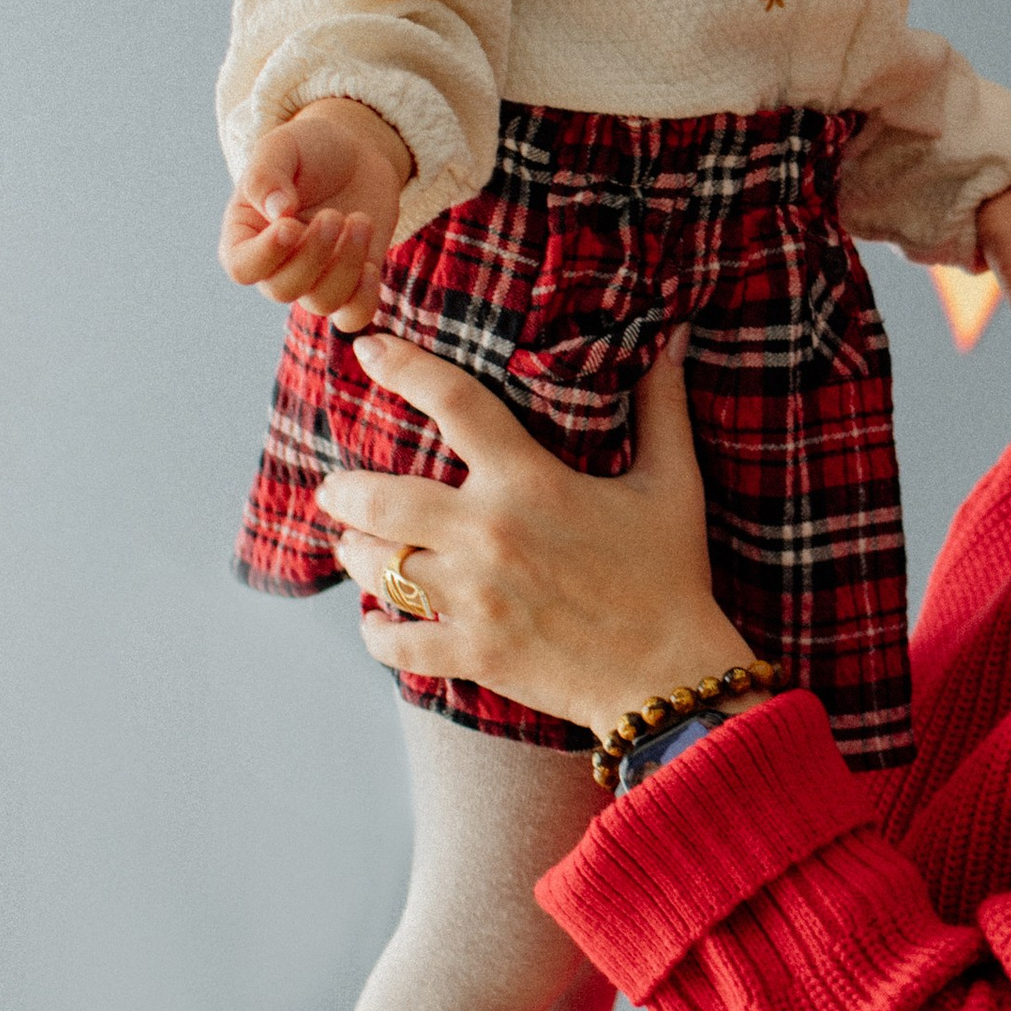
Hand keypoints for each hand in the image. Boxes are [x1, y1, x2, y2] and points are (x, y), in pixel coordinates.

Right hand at [221, 99, 412, 333]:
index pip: (241, 267)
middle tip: (335, 215)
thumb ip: (268, 175)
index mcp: (246, 234)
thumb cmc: (310, 148)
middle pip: (282, 289)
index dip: (265, 255)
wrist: (356, 152)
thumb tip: (277, 211)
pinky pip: (353, 315)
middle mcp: (276, 263)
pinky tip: (372, 264)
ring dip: (345, 266)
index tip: (291, 224)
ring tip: (359, 220)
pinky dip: (364, 298)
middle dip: (313, 256)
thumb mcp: (283, 146)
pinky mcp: (351, 280)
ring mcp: (314, 276)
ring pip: (321, 302)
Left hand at [316, 329, 755, 738]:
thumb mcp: (673, 482)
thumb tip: (674, 334)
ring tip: (355, 544)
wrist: (670, 675)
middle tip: (335, 486)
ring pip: (375, 567)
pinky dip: (377, 630)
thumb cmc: (672, 574)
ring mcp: (473, 598)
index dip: (404, 367)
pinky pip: (393, 642)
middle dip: (344, 489)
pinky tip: (379, 620)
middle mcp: (489, 534)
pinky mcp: (470, 653)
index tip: (368, 348)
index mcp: (531, 482)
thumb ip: (663, 404)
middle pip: (380, 497)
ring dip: (358, 552)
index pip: (455, 402)